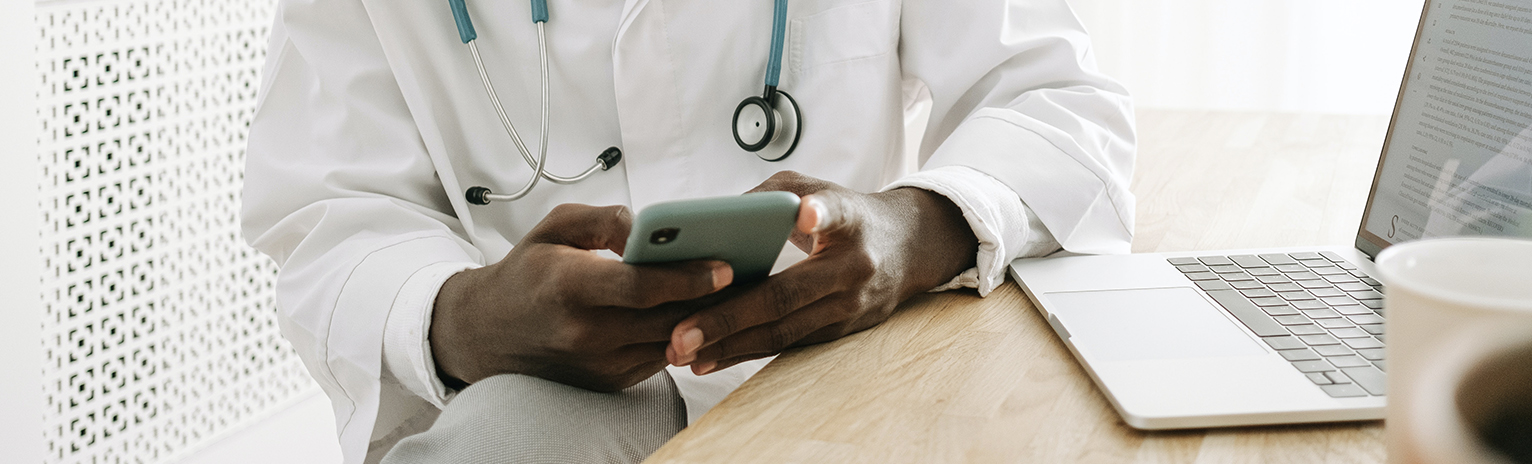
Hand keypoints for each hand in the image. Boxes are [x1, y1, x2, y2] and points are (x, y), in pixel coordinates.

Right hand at [430, 204, 733, 391]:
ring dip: (708, 318)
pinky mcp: (611, 380)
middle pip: (667, 318)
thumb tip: (650, 225)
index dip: (687, 278)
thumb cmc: (528, 273)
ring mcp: (599, 362)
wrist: (490, 332)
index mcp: (568, 287)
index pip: (639, 288)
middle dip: (714, 297)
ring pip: (672, 341)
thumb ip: (605, 219)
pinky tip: (709, 311)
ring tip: (742, 290)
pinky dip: (688, 335)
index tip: (726, 267)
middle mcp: (584, 332)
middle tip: (755, 272)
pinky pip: (662, 357)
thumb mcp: (556, 226)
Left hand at [665, 171, 978, 374]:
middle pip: (786, 295)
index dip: (821, 213)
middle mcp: (854, 266)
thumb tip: (708, 220)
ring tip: (682, 352)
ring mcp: (851, 306)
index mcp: (851, 219)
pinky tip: (708, 358)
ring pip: (784, 331)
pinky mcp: (843, 331)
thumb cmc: (847, 214)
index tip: (806, 213)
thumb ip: (767, 196)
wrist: (908, 248)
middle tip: (681, 334)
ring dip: (729, 346)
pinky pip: (787, 345)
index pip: (839, 213)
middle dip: (729, 319)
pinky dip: (745, 352)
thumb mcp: (815, 188)